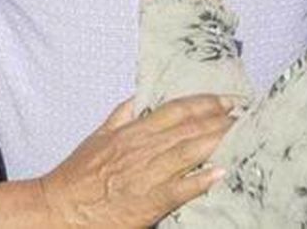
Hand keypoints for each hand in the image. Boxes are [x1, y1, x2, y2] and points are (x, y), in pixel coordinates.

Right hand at [38, 96, 231, 226]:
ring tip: (242, 134)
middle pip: (190, 128)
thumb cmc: (77, 175)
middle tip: (246, 115)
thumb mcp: (97, 136)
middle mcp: (143, 148)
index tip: (227, 100)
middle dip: (221, 120)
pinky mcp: (150, 201)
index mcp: (132, 132)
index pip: (176, 110)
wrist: (61, 208)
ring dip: (218, 141)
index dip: (205, 103)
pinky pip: (181, 188)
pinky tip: (220, 172)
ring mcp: (148, 174)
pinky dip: (201, 179)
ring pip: (190, 151)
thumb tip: (136, 99)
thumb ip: (120, 116)